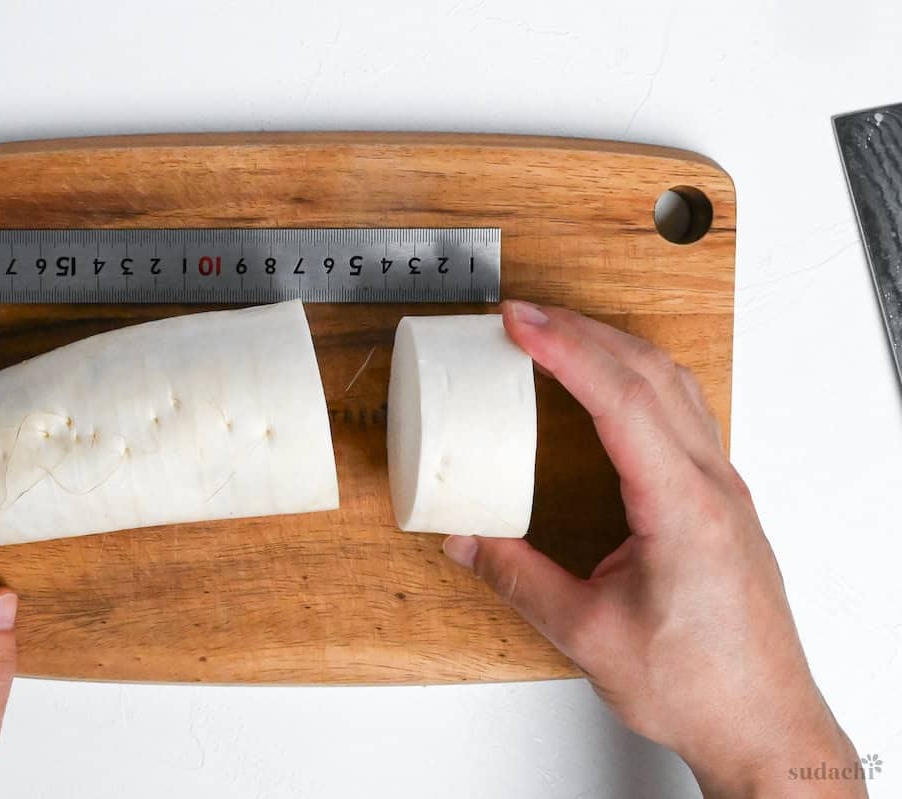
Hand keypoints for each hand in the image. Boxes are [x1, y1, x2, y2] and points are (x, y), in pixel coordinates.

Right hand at [443, 301, 863, 798]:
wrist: (764, 723)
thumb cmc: (700, 686)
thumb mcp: (586, 633)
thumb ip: (519, 578)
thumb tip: (468, 540)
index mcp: (682, 507)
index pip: (620, 399)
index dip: (565, 350)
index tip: (520, 322)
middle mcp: (711, 486)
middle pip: (650, 373)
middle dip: (582, 331)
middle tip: (524, 316)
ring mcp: (723, 490)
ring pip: (674, 386)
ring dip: (615, 349)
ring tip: (561, 335)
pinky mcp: (720, 502)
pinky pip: (682, 414)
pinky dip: (638, 382)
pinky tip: (611, 391)